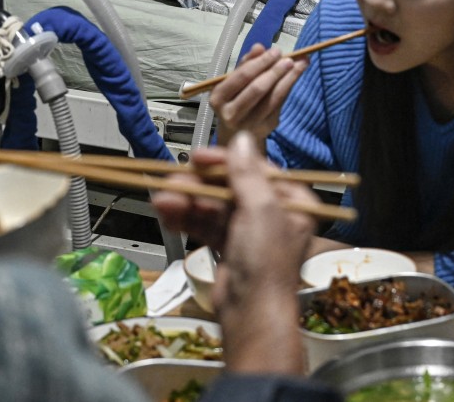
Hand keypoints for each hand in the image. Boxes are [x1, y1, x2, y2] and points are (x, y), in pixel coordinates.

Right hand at [153, 133, 318, 374]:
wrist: (251, 314)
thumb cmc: (266, 265)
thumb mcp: (260, 211)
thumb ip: (248, 174)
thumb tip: (242, 140)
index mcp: (291, 201)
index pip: (254, 169)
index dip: (224, 162)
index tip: (198, 158)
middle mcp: (272, 214)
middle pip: (229, 187)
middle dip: (197, 186)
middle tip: (171, 182)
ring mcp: (249, 231)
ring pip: (213, 206)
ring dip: (186, 202)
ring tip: (162, 201)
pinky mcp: (229, 247)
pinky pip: (206, 224)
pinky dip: (187, 219)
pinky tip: (167, 214)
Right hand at [209, 43, 307, 146]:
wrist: (235, 132)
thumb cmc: (233, 99)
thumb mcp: (233, 82)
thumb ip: (245, 64)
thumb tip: (259, 47)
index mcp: (219, 97)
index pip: (243, 76)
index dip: (261, 62)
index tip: (276, 51)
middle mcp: (231, 113)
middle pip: (257, 88)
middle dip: (275, 71)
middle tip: (289, 58)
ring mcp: (249, 123)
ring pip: (273, 98)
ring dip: (289, 79)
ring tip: (301, 64)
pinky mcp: (266, 127)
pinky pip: (280, 104)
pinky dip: (289, 87)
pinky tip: (296, 75)